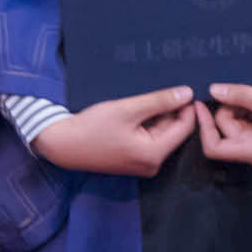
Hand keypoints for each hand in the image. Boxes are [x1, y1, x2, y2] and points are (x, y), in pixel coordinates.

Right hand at [32, 88, 200, 176]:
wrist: (62, 144)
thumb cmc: (92, 127)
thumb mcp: (128, 109)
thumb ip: (160, 101)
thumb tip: (188, 93)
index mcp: (154, 155)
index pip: (185, 128)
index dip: (188, 106)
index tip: (187, 87)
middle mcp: (152, 165)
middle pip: (174, 131)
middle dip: (171, 110)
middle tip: (161, 89)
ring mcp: (142, 165)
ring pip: (161, 133)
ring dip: (158, 116)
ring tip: (144, 99)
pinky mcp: (133, 160)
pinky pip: (150, 139)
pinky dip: (147, 123)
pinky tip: (136, 111)